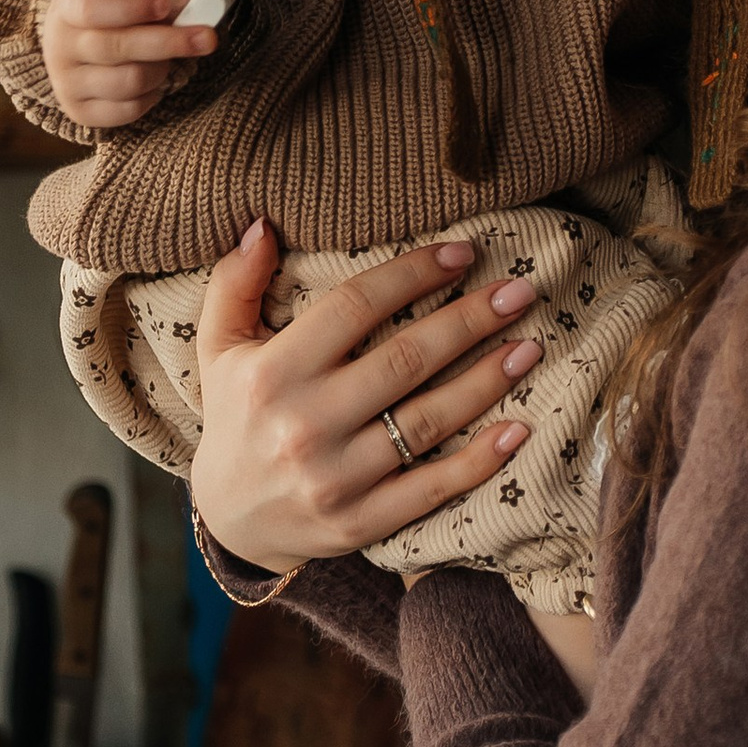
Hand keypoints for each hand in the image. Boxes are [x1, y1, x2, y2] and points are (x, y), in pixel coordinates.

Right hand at [37, 0, 218, 130]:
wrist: (77, 40)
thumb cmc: (111, 11)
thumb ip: (162, 1)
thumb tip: (200, 11)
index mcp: (68, 6)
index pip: (94, 9)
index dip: (132, 9)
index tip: (166, 6)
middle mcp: (59, 46)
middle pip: (118, 48)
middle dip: (169, 43)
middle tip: (208, 38)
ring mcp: (66, 83)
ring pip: (129, 81)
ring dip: (161, 70)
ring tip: (166, 59)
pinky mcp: (79, 112)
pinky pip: (128, 110)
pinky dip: (151, 96)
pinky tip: (153, 81)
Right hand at [190, 224, 542, 572]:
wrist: (230, 520)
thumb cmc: (236, 416)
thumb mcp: (218, 346)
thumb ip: (234, 283)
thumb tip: (263, 224)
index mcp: (272, 372)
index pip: (355, 307)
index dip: (413, 274)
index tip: (462, 253)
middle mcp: (304, 424)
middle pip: (404, 360)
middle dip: (470, 321)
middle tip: (519, 292)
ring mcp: (335, 478)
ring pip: (426, 421)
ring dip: (487, 380)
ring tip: (529, 346)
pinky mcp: (360, 522)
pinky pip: (431, 488)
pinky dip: (479, 461)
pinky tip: (518, 429)